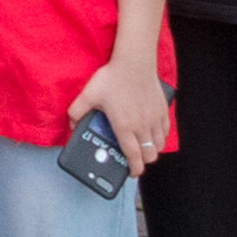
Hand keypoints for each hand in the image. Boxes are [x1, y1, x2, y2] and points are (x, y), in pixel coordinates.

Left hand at [70, 52, 174, 173]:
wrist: (134, 63)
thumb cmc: (112, 78)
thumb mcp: (88, 94)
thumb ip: (76, 111)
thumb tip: (71, 123)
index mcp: (124, 127)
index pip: (133, 156)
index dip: (134, 169)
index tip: (131, 173)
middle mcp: (143, 126)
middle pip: (149, 155)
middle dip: (143, 162)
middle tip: (134, 160)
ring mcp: (155, 119)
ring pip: (159, 144)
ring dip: (152, 150)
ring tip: (142, 148)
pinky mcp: (162, 110)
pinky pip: (165, 131)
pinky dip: (160, 137)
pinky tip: (153, 134)